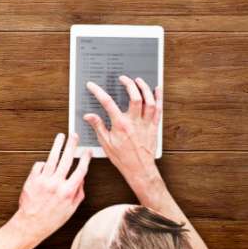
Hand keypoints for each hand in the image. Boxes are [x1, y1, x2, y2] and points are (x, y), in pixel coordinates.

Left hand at [7, 132, 89, 245]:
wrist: (31, 223)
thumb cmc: (52, 219)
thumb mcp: (71, 210)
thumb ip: (78, 193)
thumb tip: (81, 180)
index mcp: (68, 191)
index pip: (80, 170)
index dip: (85, 159)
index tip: (87, 151)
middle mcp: (56, 183)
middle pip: (66, 159)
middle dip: (72, 145)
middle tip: (74, 136)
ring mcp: (43, 180)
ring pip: (52, 157)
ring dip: (57, 145)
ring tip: (60, 137)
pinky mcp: (32, 179)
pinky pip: (39, 165)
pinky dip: (44, 163)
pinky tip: (46, 161)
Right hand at [85, 76, 162, 193]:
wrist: (140, 170)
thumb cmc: (123, 158)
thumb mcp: (106, 143)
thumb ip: (98, 126)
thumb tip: (89, 116)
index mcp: (120, 125)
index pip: (107, 103)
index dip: (98, 92)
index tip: (92, 86)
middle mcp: (135, 122)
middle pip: (134, 97)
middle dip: (129, 84)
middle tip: (123, 78)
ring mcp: (146, 124)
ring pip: (149, 101)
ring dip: (144, 88)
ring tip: (138, 81)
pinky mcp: (154, 127)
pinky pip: (159, 110)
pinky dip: (159, 98)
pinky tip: (156, 90)